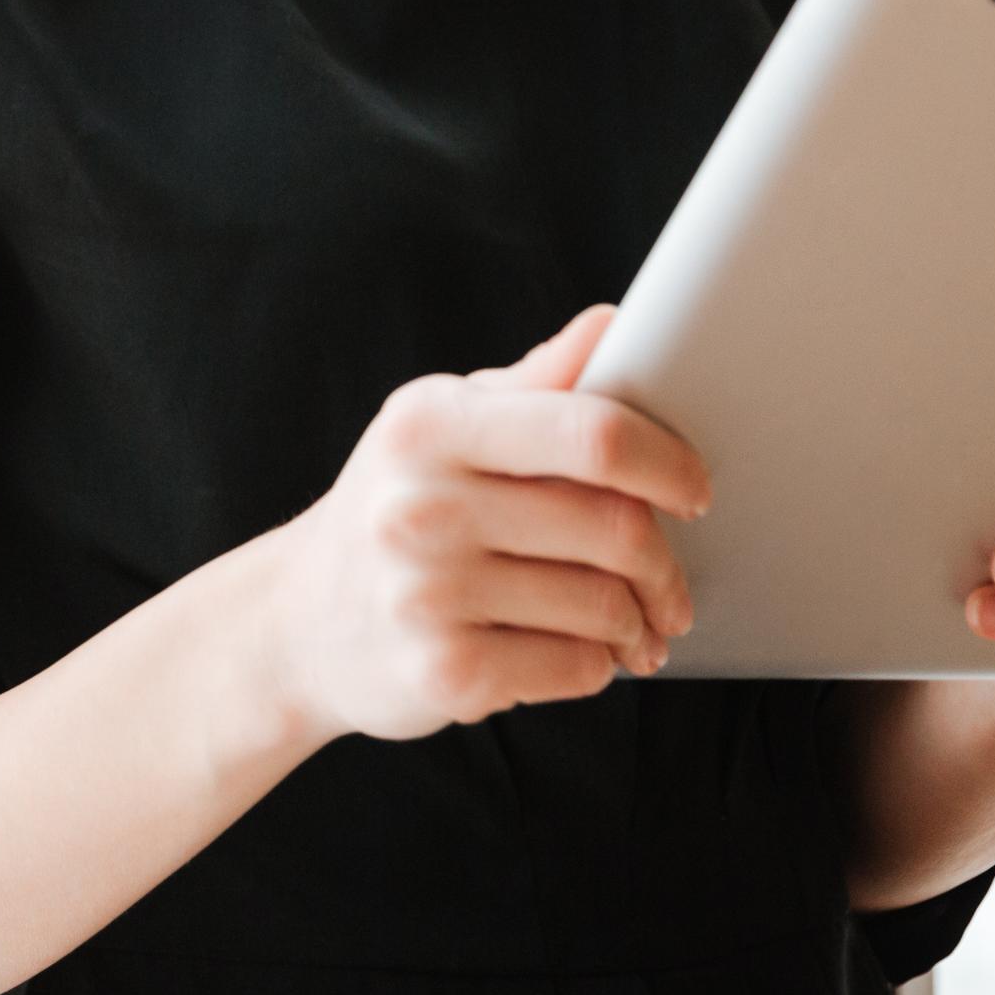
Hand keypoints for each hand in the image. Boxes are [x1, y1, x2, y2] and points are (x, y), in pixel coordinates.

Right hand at [258, 301, 711, 743]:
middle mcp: (421, 505)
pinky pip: (576, 668)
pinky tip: (583, 653)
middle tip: (672, 583)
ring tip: (633, 624)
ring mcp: (428, 594)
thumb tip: (614, 322)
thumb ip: (536, 381)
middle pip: (614, 527)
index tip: (695, 487)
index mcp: (430, 425)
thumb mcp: (444, 426)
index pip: (590, 432)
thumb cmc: (397, 504)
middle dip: (665, 564)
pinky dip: (600, 665)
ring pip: (604, 605)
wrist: (299, 618)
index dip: (667, 460)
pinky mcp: (445, 672)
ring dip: (640, 621)